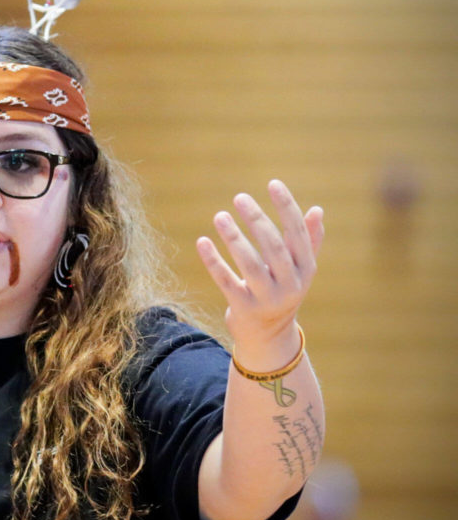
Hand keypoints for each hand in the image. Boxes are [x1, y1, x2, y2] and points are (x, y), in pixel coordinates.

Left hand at [196, 180, 323, 364]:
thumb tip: (317, 209)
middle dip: (257, 220)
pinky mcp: (243, 309)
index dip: (287, 207)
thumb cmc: (282, 291)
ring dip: (233, 238)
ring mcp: (266, 299)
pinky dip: (213, 261)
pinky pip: (226, 281)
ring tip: (219, 216)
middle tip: (239, 197)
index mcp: (305, 269)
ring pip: (249, 265)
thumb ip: (308, 240)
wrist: (268, 337)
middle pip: (274, 247)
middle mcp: (290, 285)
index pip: (297, 234)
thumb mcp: (299, 270)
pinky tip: (202, 241)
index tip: (273, 183)